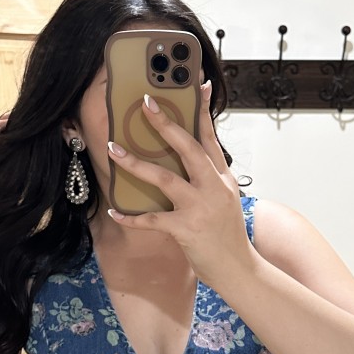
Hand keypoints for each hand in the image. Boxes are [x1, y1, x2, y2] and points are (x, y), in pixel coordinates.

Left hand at [106, 82, 252, 287]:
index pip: (210, 136)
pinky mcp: (186, 229)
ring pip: (164, 178)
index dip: (202, 109)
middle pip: (187, 148)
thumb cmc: (228, 235)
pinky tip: (114, 211)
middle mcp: (213, 187)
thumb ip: (210, 177)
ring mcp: (200, 207)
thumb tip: (189, 156)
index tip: (195, 83)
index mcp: (222, 177)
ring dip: (135, 164)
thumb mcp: (226, 199)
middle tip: (145, 103)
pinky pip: (152, 219)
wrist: (240, 270)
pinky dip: (131, 216)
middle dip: (165, 124)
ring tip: (113, 149)